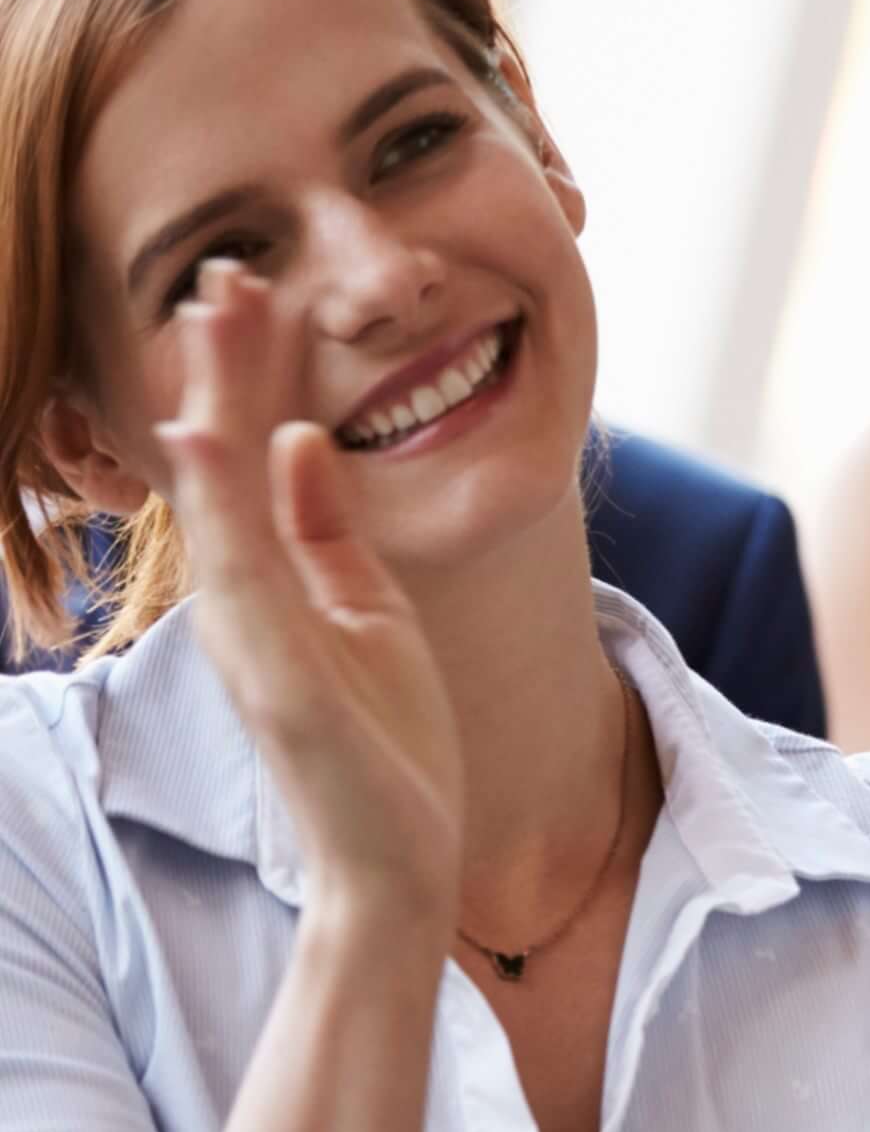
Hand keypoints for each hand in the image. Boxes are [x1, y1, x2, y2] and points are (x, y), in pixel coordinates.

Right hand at [147, 267, 462, 929]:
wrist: (399, 862)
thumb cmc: (382, 744)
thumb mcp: (369, 612)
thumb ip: (328, 530)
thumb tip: (305, 436)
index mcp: (271, 582)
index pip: (253, 454)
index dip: (252, 371)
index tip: (252, 287)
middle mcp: (245, 601)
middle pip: (225, 461)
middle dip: (225, 366)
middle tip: (225, 269)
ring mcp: (254, 639)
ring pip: (222, 503)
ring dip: (212, 408)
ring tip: (208, 323)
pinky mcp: (277, 681)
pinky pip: (246, 581)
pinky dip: (227, 510)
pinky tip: (212, 444)